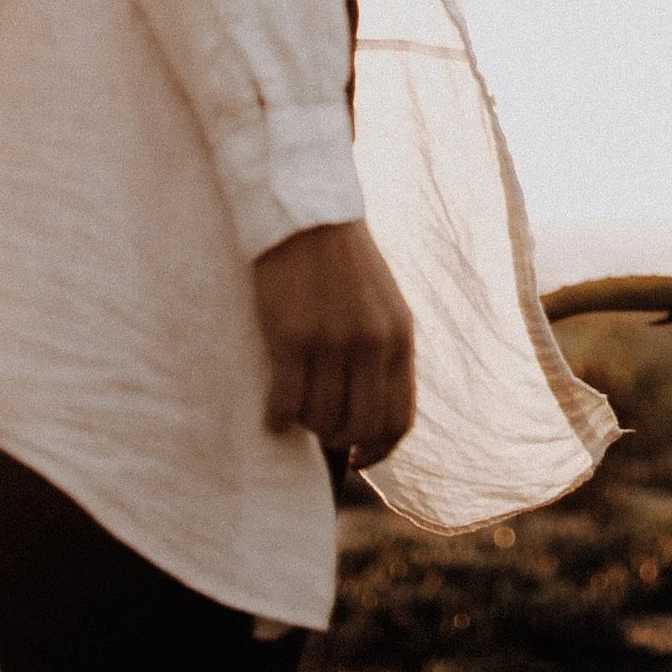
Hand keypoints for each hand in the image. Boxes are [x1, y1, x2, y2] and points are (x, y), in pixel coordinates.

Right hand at [252, 219, 415, 461]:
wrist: (306, 213)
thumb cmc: (342, 259)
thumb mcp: (383, 303)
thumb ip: (384, 352)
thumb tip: (371, 411)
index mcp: (400, 336)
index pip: (400, 418)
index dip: (379, 449)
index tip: (359, 458)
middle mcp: (371, 343)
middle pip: (360, 425)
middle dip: (339, 438)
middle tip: (319, 429)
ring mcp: (332, 341)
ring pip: (321, 418)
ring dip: (306, 425)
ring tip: (294, 412)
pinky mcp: (291, 336)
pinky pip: (286, 401)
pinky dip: (277, 417)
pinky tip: (271, 413)